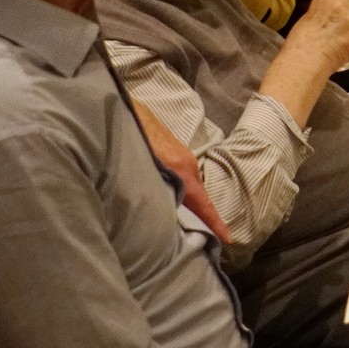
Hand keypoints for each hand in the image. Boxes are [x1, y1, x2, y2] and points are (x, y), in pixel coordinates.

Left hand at [130, 100, 232, 244]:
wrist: (120, 104)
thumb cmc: (131, 132)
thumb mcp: (143, 163)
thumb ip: (157, 188)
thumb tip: (164, 215)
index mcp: (181, 169)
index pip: (203, 202)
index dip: (215, 222)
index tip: (228, 240)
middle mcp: (184, 162)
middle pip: (198, 197)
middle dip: (203, 219)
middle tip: (205, 243)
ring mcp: (177, 155)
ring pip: (187, 187)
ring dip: (188, 205)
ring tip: (187, 227)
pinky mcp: (168, 152)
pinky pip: (179, 178)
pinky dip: (179, 193)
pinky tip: (169, 201)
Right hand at [262, 0, 348, 126]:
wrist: (307, 59)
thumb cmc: (300, 42)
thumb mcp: (308, 18)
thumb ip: (324, 13)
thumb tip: (331, 17)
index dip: (344, 7)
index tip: (340, 15)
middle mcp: (345, 7)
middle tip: (341, 31)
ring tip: (341, 44)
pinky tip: (343, 53)